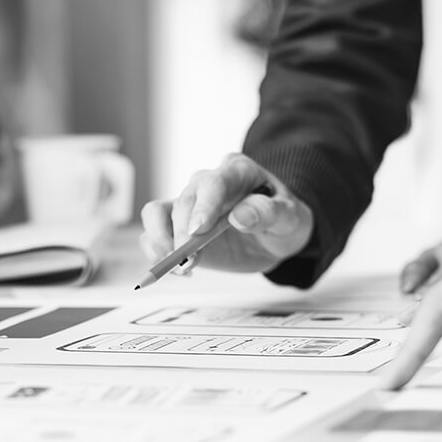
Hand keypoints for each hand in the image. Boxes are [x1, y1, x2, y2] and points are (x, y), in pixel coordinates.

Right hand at [140, 153, 313, 272]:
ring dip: (160, 241)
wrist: (275, 235)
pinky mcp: (176, 227)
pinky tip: (182, 270)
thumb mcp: (290, 217)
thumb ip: (268, 212)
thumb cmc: (283, 221)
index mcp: (237, 171)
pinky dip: (157, 253)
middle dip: (181, 235)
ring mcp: (189, 205)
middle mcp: (207, 183)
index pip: (214, 182)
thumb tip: (240, 216)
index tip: (197, 231)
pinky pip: (152, 234)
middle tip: (190, 262)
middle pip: (183, 201)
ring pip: (156, 213)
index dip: (203, 206)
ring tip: (178, 266)